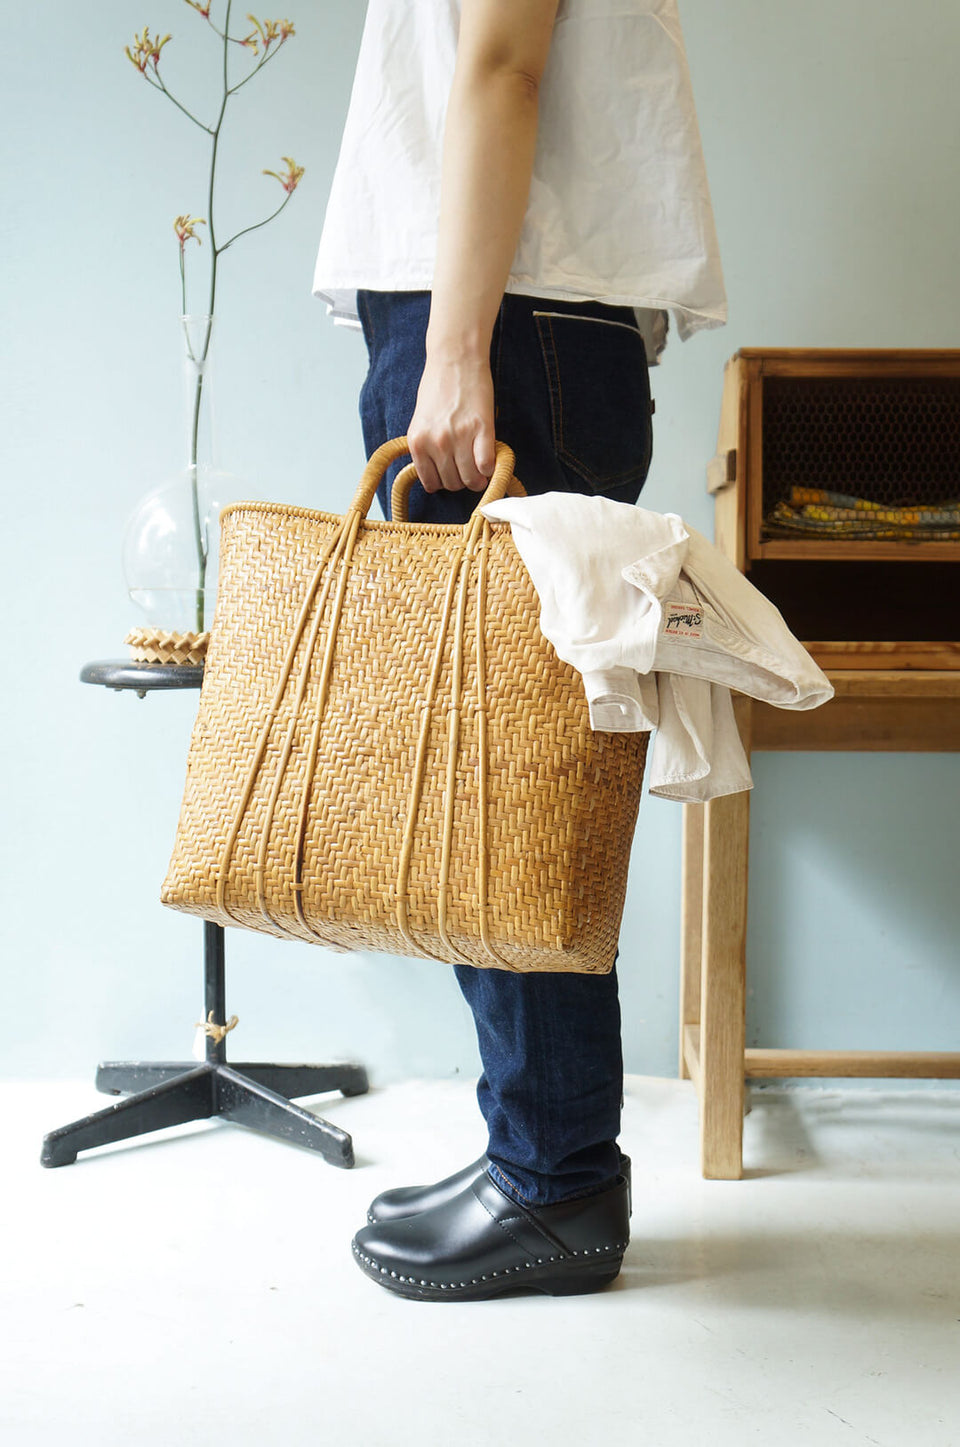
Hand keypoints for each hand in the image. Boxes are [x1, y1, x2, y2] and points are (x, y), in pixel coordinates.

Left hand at [407, 351, 496, 493]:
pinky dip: (490, 467)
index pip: (432, 484)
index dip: (444, 482)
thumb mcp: (421, 422)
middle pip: (453, 484)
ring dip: (478, 478)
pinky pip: (486, 465)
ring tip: (480, 465)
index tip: (452, 474)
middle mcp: (436, 443)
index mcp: (418, 442)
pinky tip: (489, 457)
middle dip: (462, 480)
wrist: (455, 359)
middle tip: (468, 467)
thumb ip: (426, 448)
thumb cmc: (437, 388)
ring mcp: (459, 437)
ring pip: (471, 479)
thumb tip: (438, 474)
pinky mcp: (482, 429)